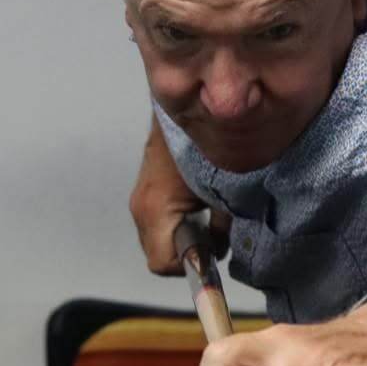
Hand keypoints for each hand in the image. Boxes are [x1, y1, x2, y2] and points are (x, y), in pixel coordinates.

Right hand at [130, 116, 230, 274]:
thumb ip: (223, 226)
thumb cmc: (205, 143)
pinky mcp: (146, 190)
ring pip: (158, 239)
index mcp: (156, 209)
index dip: (191, 264)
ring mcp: (141, 199)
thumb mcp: (223, 190)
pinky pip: (158, 222)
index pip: (163, 263)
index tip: (212, 252)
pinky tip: (199, 206)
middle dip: (188, 252)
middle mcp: (141, 207)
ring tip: (209, 219)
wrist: (184, 101)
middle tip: (215, 237)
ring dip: (184, 237)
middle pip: (159, 254)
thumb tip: (226, 248)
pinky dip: (178, 224)